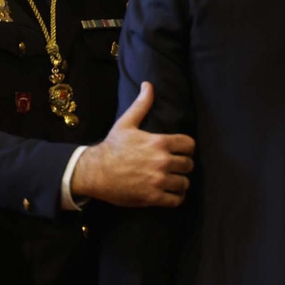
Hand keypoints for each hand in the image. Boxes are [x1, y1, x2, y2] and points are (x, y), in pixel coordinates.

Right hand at [71, 82, 195, 207]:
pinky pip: (176, 200)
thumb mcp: (126, 123)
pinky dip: (176, 198)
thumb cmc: (112, 146)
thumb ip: (141, 105)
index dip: (187, 148)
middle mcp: (162, 161)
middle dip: (183, 165)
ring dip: (180, 182)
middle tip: (176, 167)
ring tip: (173, 181)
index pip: (189, 145)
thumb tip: (148, 84)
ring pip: (184, 183)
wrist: (95, 171)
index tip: (181, 151)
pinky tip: (170, 194)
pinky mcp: (153, 197)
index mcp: (159, 143)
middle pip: (189, 165)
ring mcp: (158, 180)